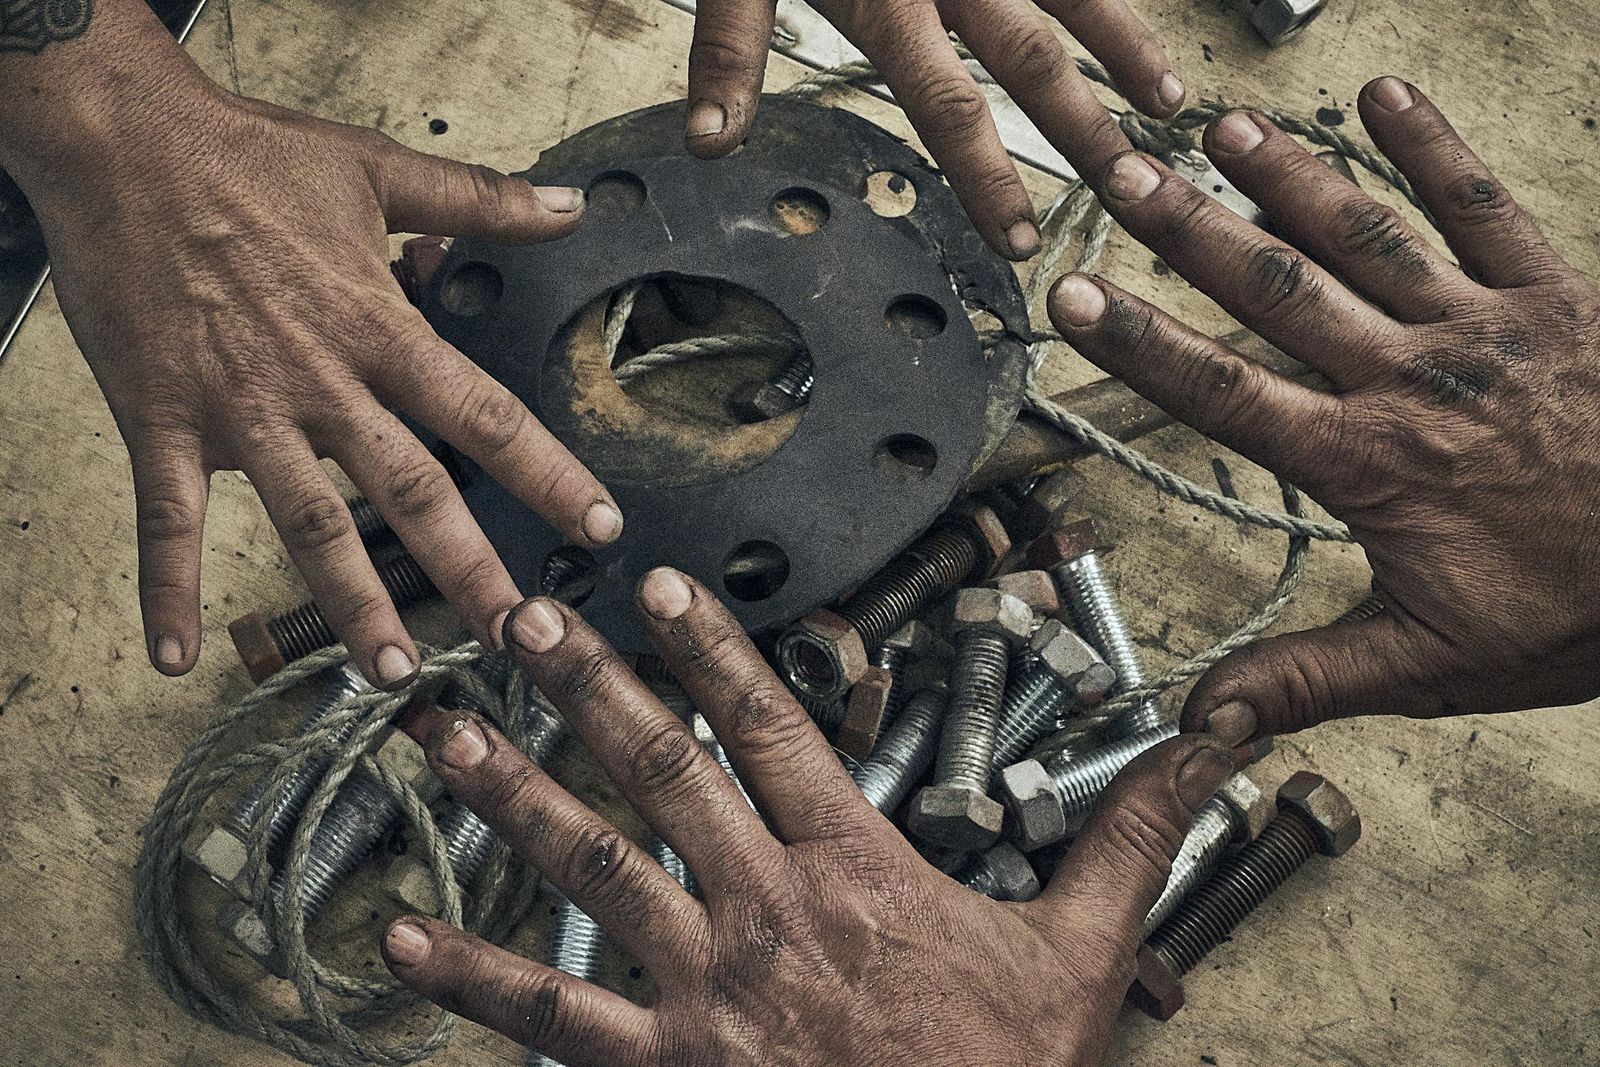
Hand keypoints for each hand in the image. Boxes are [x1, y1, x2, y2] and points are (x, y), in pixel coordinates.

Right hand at [29, 85, 620, 686]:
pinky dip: (166, 589)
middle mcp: (320, 381)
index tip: (598, 527)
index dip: (549, 473)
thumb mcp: (376, 169)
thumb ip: (478, 200)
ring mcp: (241, 409)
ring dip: (350, 602)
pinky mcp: (163, 421)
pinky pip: (166, 519)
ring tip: (390, 672)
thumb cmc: (247, 155)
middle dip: (469, 569)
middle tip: (516, 638)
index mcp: (378, 327)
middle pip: (411, 489)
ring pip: (308, 523)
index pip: (484, 414)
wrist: (119, 143)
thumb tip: (567, 205)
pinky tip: (175, 655)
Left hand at [384, 570, 1236, 1064]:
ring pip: (591, 867)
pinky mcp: (662, 1065)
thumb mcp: (1081, 951)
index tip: (664, 588)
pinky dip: (470, 976)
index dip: (716, 651)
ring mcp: (703, 989)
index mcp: (854, 868)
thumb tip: (1208, 747)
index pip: (773, 730)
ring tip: (442, 728)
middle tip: (524, 614)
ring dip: (512, 790)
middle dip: (591, 684)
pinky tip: (396, 938)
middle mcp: (764, 911)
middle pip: (664, 772)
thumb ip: (1130, 835)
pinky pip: (552, 1013)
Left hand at [683, 0, 1183, 259]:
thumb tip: (710, 144)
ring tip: (1166, 103)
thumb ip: (730, 46)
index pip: (948, 109)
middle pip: (1031, 64)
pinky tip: (1142, 11)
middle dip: (1081, 133)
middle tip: (1125, 190)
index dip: (987, 181)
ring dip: (1125, 48)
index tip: (1018, 242)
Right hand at [1045, 77, 1599, 742]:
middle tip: (1123, 173)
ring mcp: (1482, 326)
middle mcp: (1411, 379)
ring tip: (1222, 128)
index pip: (1224, 393)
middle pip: (1278, 290)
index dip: (1139, 342)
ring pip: (1365, 236)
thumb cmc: (1577, 609)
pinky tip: (1381, 92)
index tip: (1074, 295)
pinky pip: (1482, 206)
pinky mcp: (1551, 294)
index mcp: (1368, 463)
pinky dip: (1431, 147)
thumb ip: (1307, 680)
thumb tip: (1200, 722)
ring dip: (1287, 178)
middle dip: (1190, 229)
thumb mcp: (1431, 663)